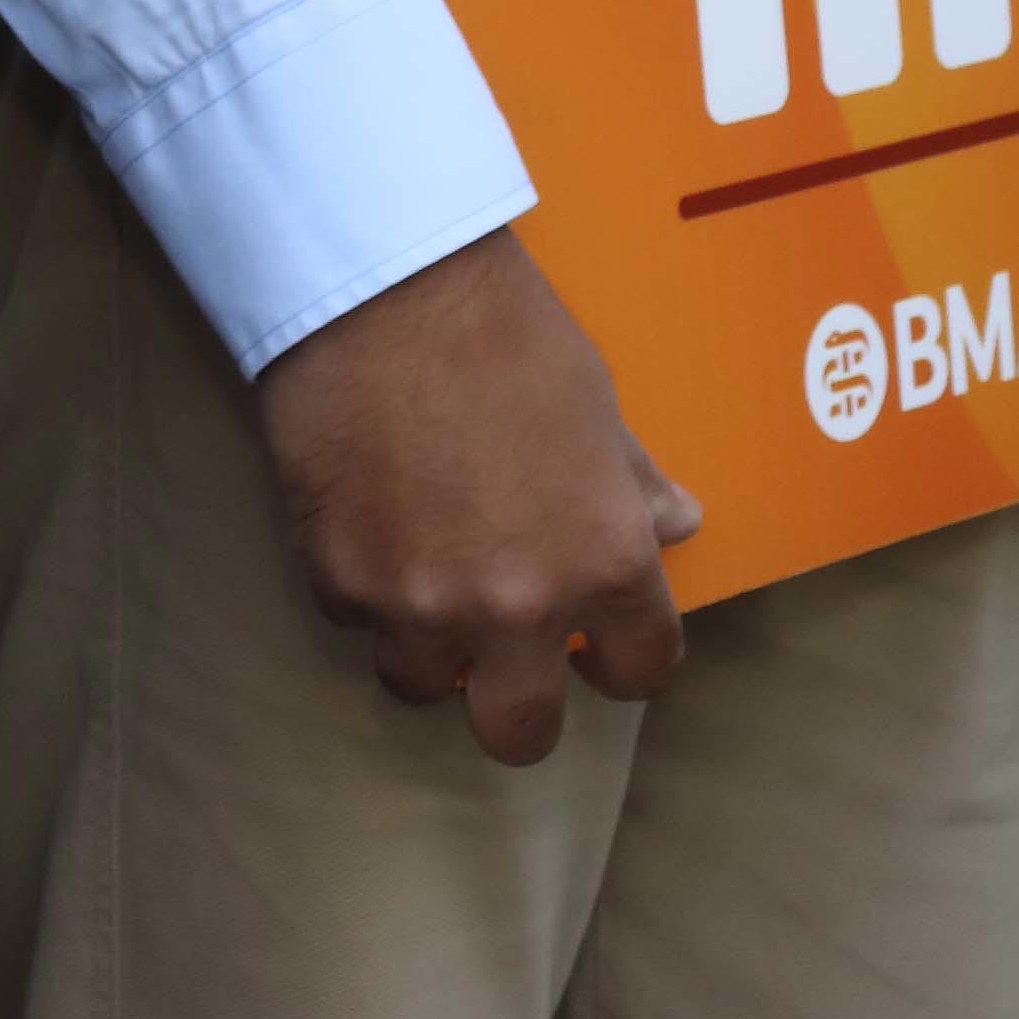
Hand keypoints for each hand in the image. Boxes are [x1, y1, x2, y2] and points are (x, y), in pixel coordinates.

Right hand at [250, 230, 697, 766]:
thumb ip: (631, 484)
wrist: (383, 284)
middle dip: (514, 704)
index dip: (622, 660)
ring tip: (421, 573)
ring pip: (424, 686)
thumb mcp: (594, 403)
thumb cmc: (506, 329)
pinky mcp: (340, 582)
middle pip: (521, 733)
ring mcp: (422, 607)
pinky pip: (355, 619)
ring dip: (427, 644)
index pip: (642, 670)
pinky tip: (367, 517)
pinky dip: (363, 585)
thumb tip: (678, 526)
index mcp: (603, 562)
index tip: (598, 647)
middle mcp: (519, 609)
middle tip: (500, 657)